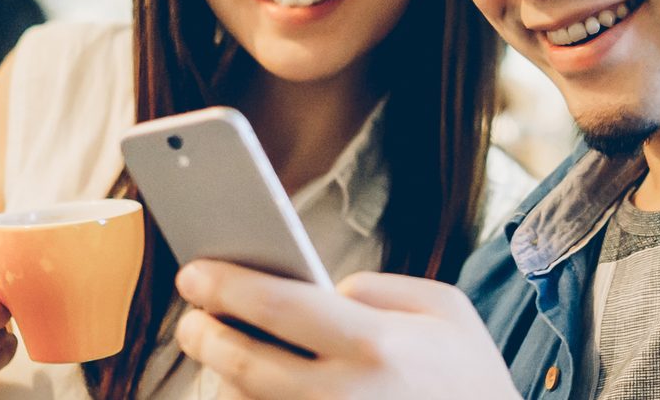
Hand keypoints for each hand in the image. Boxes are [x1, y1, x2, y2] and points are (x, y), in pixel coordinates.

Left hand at [174, 261, 520, 399]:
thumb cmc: (469, 377)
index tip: (192, 272)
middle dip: (203, 334)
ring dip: (221, 377)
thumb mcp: (445, 311)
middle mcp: (344, 395)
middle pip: (244, 363)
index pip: (278, 306)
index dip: (226, 285)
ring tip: (216, 349)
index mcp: (375, 344)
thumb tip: (322, 290)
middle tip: (189, 316)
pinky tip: (246, 386)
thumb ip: (379, 289)